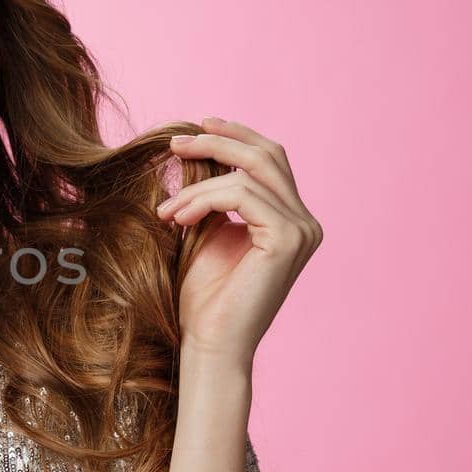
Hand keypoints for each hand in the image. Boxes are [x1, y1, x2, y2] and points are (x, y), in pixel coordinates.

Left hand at [154, 116, 322, 364]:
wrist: (209, 342)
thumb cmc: (203, 297)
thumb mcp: (206, 231)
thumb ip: (212, 194)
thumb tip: (195, 151)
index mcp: (290, 218)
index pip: (269, 159)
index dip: (234, 136)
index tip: (194, 128)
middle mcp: (305, 222)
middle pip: (267, 155)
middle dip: (219, 140)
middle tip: (176, 143)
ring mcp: (302, 230)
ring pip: (249, 174)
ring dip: (198, 185)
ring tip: (167, 210)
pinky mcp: (289, 239)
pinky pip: (242, 195)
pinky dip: (204, 199)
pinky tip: (178, 218)